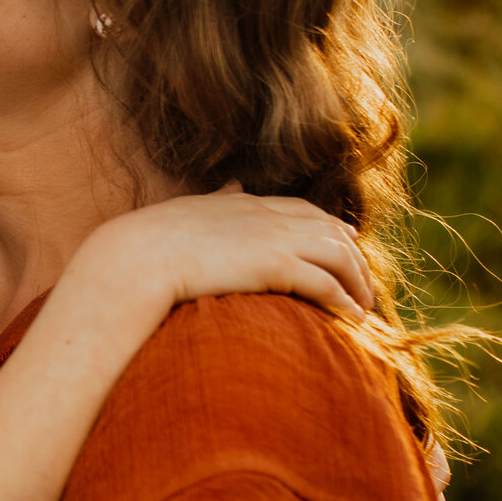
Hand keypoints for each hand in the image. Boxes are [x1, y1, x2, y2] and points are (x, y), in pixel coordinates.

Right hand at [78, 184, 372, 321]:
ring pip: (338, 255)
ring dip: (357, 281)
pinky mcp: (275, 266)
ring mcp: (274, 238)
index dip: (331, 227)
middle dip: (355, 256)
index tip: (347, 242)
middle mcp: (268, 216)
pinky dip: (344, 299)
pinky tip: (352, 317)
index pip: (305, 210)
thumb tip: (233, 183)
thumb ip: (218, 198)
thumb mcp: (192, 209)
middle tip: (365, 284)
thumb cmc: (151, 241)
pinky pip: (325, 283)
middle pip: (331, 231)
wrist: (137, 257)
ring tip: (364, 307)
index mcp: (247, 203)